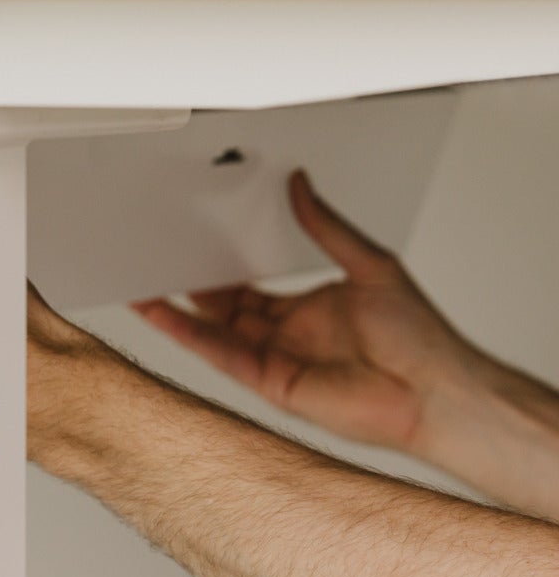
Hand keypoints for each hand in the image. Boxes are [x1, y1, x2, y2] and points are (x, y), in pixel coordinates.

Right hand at [131, 170, 481, 453]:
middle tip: (155, 258)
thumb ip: (326, 227)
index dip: (221, 264)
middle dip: (188, 283)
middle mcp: (287, 334)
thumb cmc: (421, 340)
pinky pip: (219, 354)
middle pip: (223, 305)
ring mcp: (275, 359)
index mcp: (310, 308)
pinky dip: (188, 334)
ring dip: (175, 309)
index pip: (251, 283)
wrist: (437, 390)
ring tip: (139, 285)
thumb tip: (301, 187)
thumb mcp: (371, 264)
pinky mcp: (270, 382)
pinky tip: (162, 314)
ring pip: (212, 330)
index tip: (193, 241)